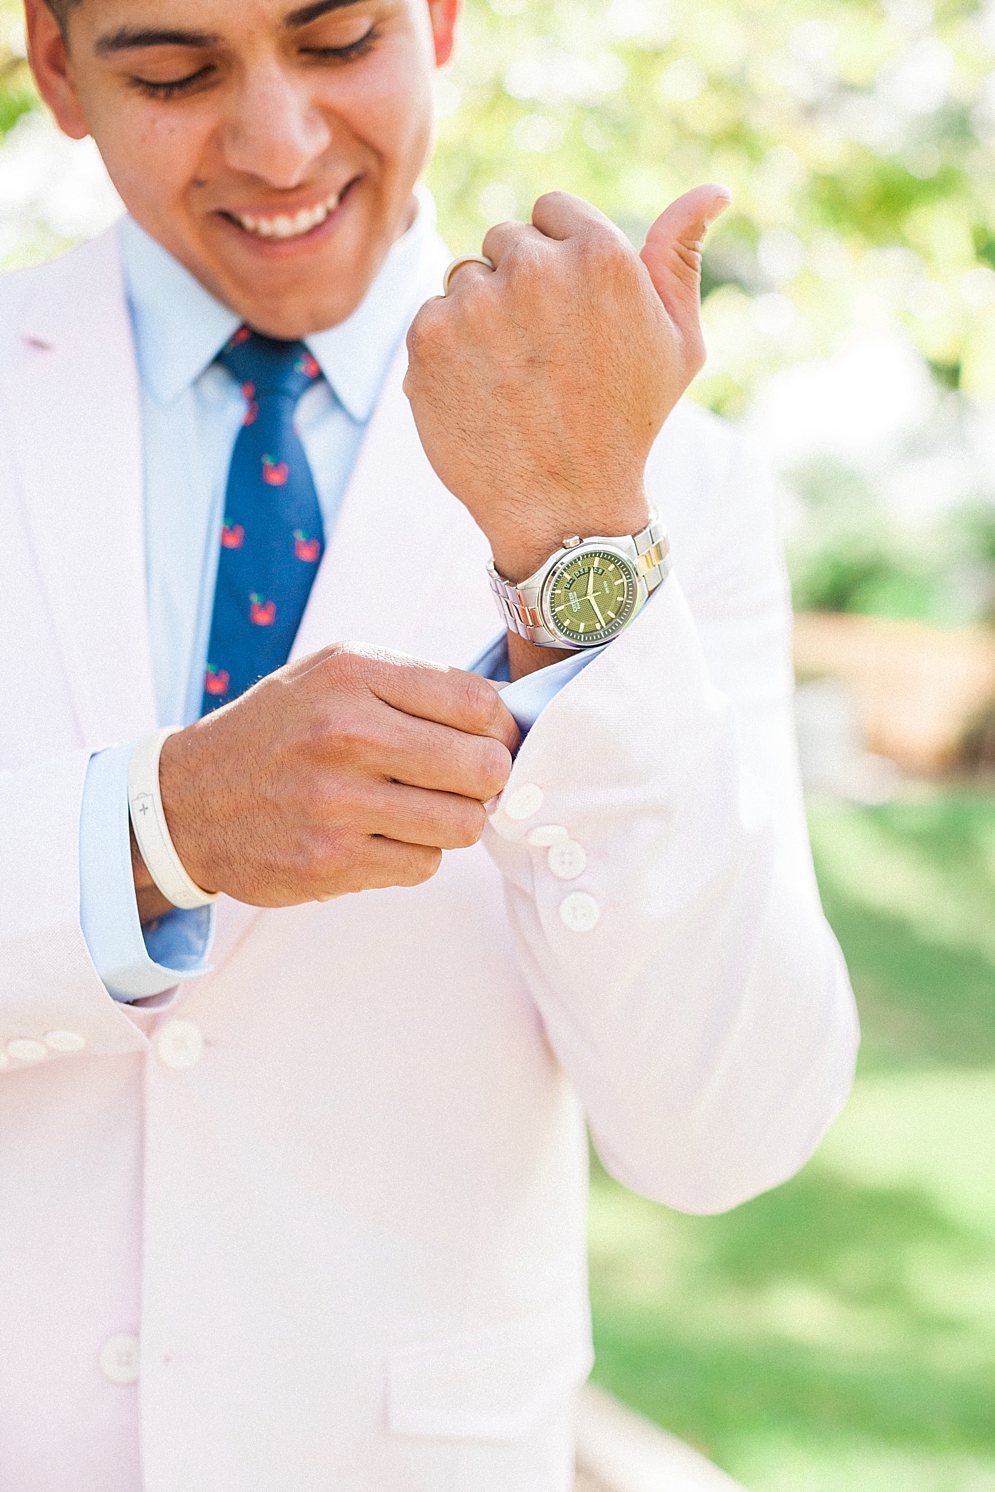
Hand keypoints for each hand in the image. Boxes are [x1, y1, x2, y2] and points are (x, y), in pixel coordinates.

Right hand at [134, 645, 518, 916]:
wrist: (188, 799)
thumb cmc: (281, 730)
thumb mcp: (335, 673)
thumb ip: (417, 684)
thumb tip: (506, 719)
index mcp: (353, 674)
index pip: (478, 704)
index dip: (501, 729)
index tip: (490, 741)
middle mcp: (344, 734)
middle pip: (483, 769)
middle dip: (487, 780)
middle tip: (463, 782)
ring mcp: (336, 804)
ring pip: (462, 826)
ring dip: (454, 822)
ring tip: (422, 808)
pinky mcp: (329, 862)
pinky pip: (422, 866)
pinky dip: (415, 855)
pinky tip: (381, 836)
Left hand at [403, 185, 730, 584]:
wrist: (566, 509)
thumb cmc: (628, 424)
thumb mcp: (678, 343)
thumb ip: (681, 258)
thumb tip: (714, 189)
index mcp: (600, 254)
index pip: (551, 210)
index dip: (558, 259)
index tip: (568, 311)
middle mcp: (534, 269)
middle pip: (504, 240)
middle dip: (517, 284)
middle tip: (541, 353)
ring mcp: (475, 303)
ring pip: (463, 277)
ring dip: (479, 315)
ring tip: (512, 376)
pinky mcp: (428, 339)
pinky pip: (430, 316)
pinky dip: (446, 350)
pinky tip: (480, 392)